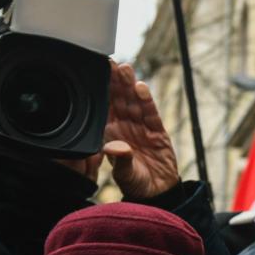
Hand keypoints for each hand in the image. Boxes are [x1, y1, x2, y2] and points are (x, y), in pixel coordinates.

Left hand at [104, 61, 178, 198]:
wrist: (158, 193)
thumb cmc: (136, 184)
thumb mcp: (125, 175)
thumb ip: (121, 161)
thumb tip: (115, 148)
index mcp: (111, 135)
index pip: (104, 109)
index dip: (101, 92)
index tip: (96, 75)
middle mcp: (125, 128)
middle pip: (119, 100)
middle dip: (114, 81)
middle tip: (110, 62)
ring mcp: (141, 128)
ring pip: (134, 103)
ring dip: (129, 85)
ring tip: (125, 68)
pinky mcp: (158, 132)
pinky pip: (151, 114)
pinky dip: (147, 101)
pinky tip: (141, 87)